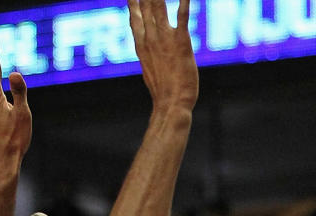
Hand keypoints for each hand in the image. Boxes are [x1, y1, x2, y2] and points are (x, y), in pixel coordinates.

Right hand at [128, 0, 197, 115]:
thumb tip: (147, 51)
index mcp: (141, 45)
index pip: (134, 15)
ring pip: (158, 5)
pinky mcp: (181, 41)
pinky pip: (182, 15)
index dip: (133, 1)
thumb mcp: (149, 70)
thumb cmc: (163, 93)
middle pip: (145, 4)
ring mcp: (164, 38)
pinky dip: (183, 0)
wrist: (171, 105)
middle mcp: (150, 38)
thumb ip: (148, 54)